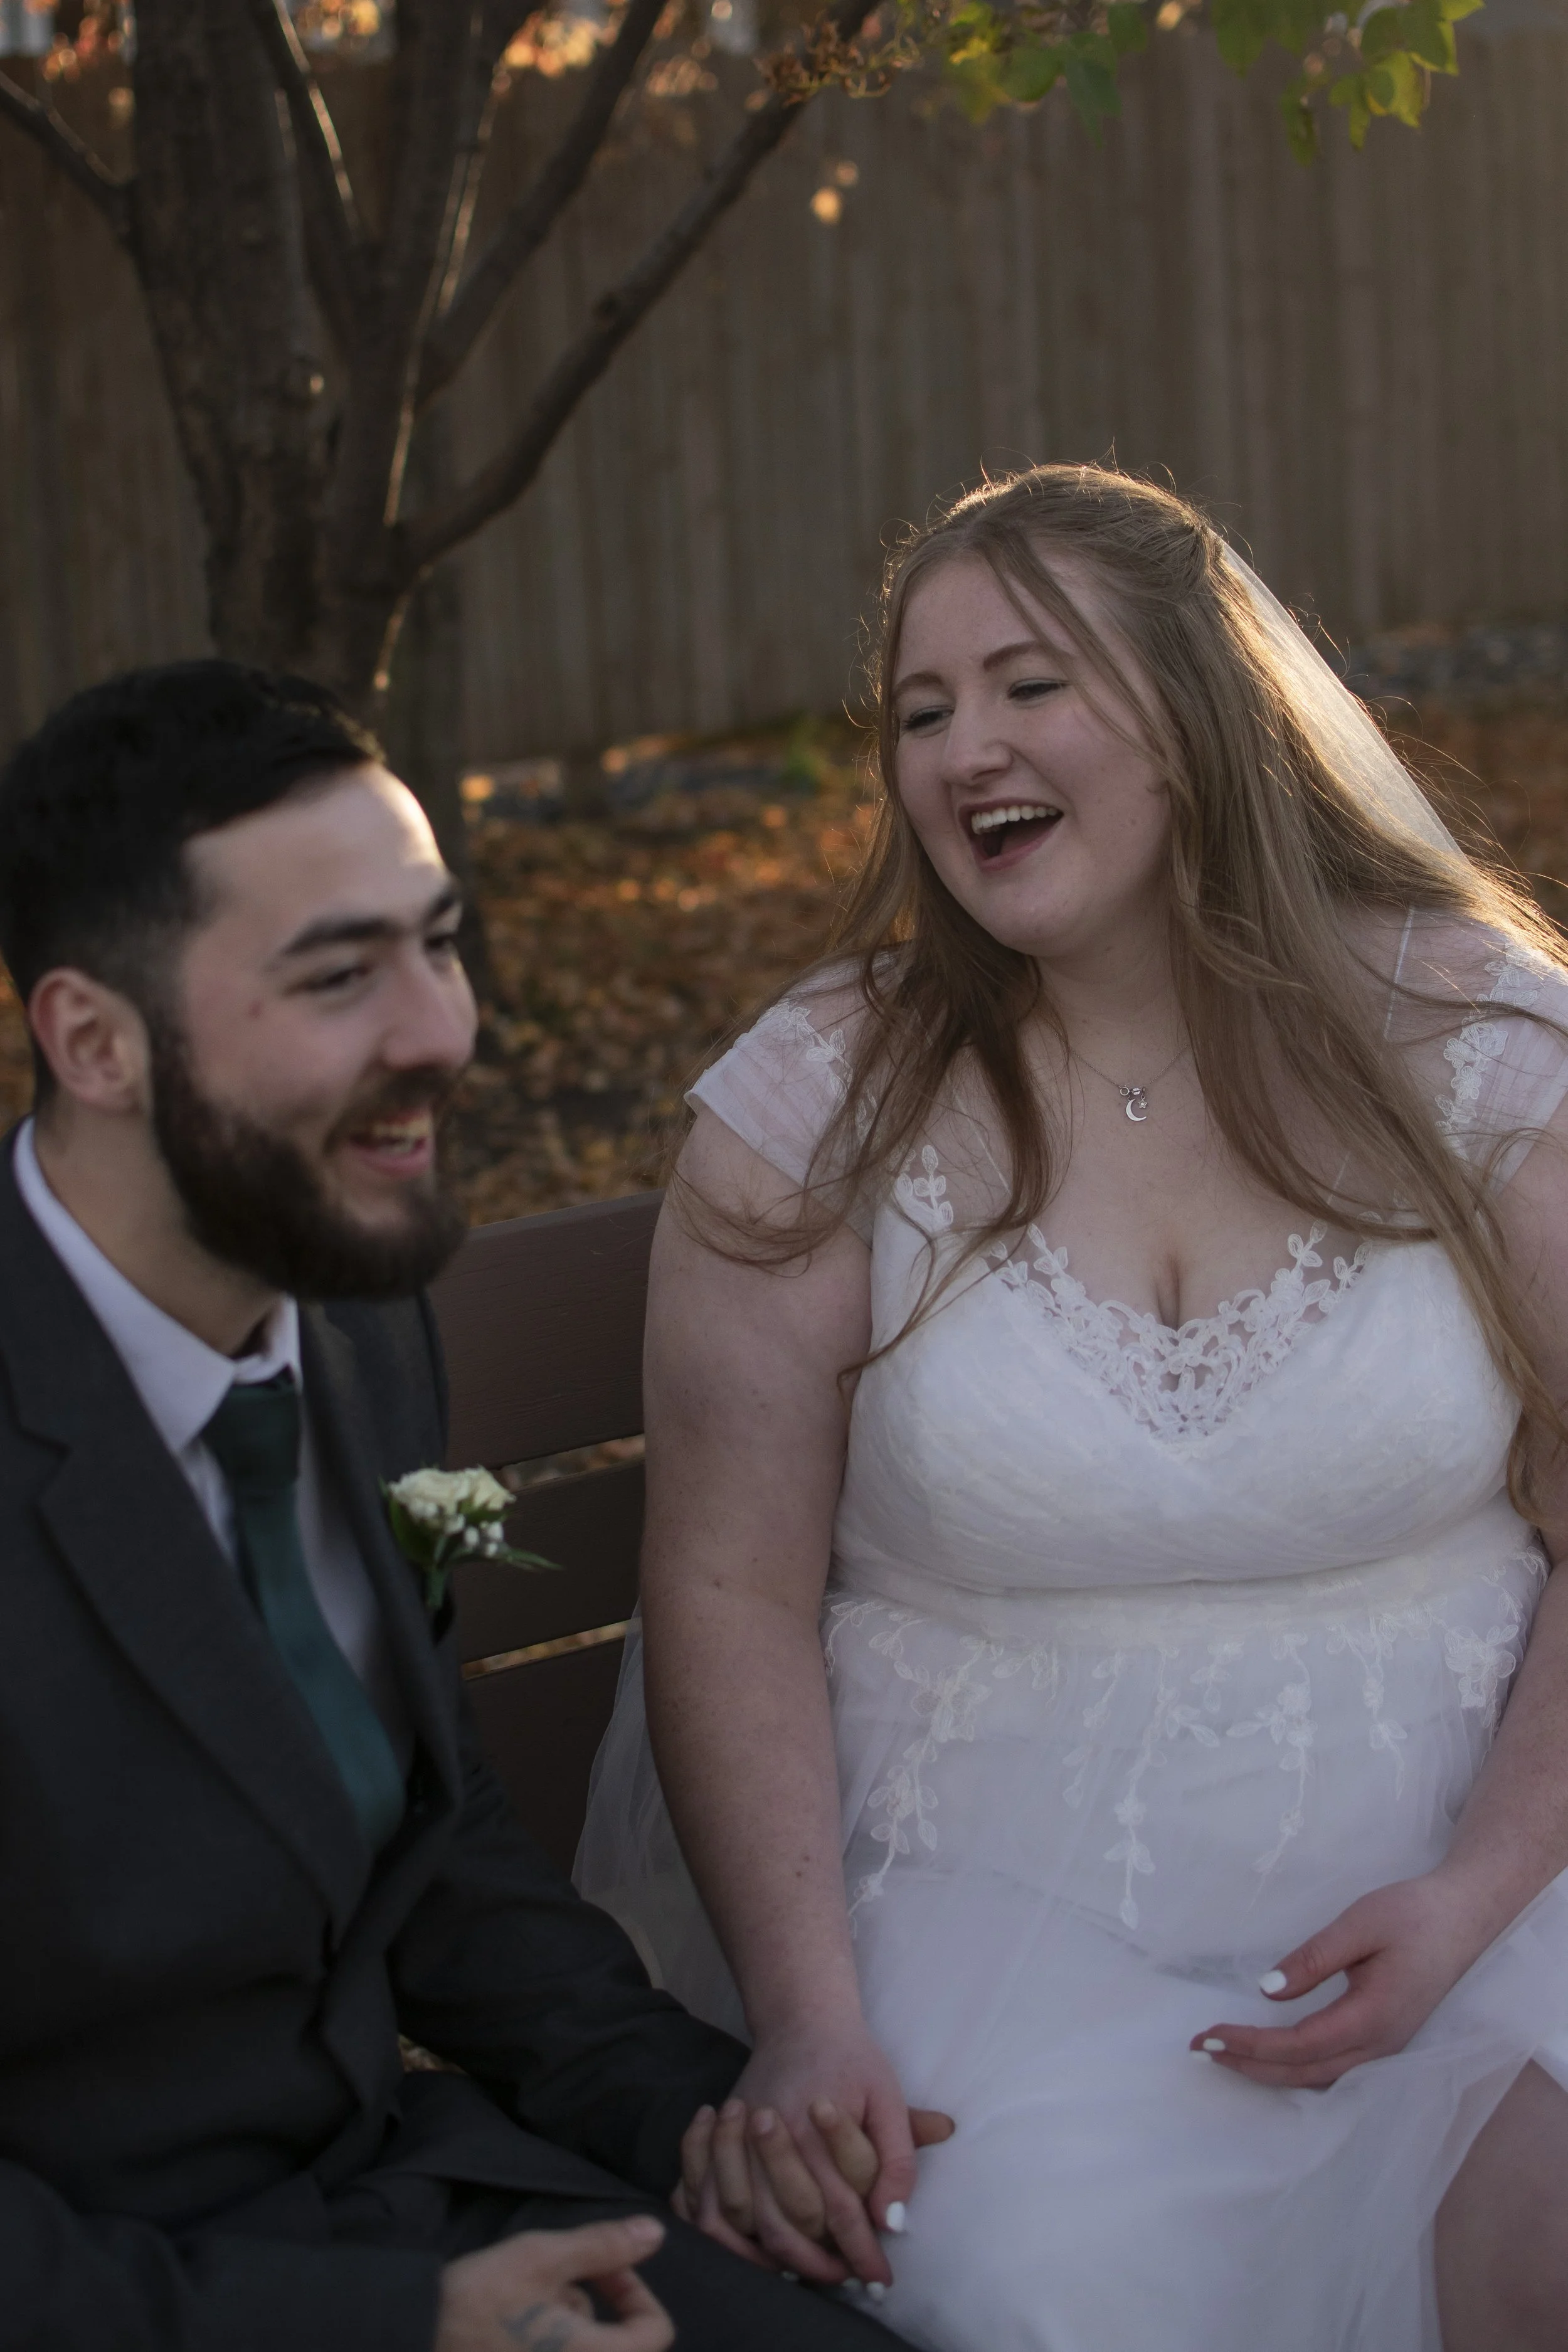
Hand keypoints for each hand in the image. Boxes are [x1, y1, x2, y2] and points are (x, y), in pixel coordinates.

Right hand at [435, 2216, 672, 2351]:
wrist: (416, 2338)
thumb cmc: (479, 2301)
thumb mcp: (541, 2258)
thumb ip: (602, 2247)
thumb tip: (656, 2232)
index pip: (656, 2333)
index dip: (638, 2292)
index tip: (605, 2270)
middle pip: (619, 2342)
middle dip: (592, 2305)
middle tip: (554, 2281)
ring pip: (584, 2347)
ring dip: (565, 2319)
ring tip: (521, 2300)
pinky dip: (547, 2339)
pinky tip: (513, 2323)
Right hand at [674, 2022, 954, 2285]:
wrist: (802, 2019)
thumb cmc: (853, 2061)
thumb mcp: (889, 2098)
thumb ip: (898, 2158)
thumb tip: (893, 2222)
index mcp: (816, 2126)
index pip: (839, 2209)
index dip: (860, 2250)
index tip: (879, 2279)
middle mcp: (772, 2134)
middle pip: (786, 2222)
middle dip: (818, 2263)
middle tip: (845, 2279)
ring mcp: (739, 2137)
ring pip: (742, 2218)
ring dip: (772, 2256)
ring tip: (803, 2273)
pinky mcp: (720, 2138)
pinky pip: (704, 2198)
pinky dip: (721, 2232)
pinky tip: (752, 2250)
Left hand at [1190, 1871, 1495, 2087]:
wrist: (1464, 1918)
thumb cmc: (1413, 1915)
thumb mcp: (1360, 1924)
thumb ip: (1314, 1959)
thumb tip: (1268, 1991)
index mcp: (1373, 2017)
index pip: (1299, 2045)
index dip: (1251, 2044)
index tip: (1208, 2034)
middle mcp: (1381, 2045)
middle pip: (1305, 2072)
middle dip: (1249, 2065)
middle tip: (1200, 2050)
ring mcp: (1387, 2048)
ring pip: (1320, 2078)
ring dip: (1270, 2072)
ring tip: (1226, 2056)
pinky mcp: (1386, 2039)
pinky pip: (1335, 2070)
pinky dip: (1296, 2070)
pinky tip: (1271, 2060)